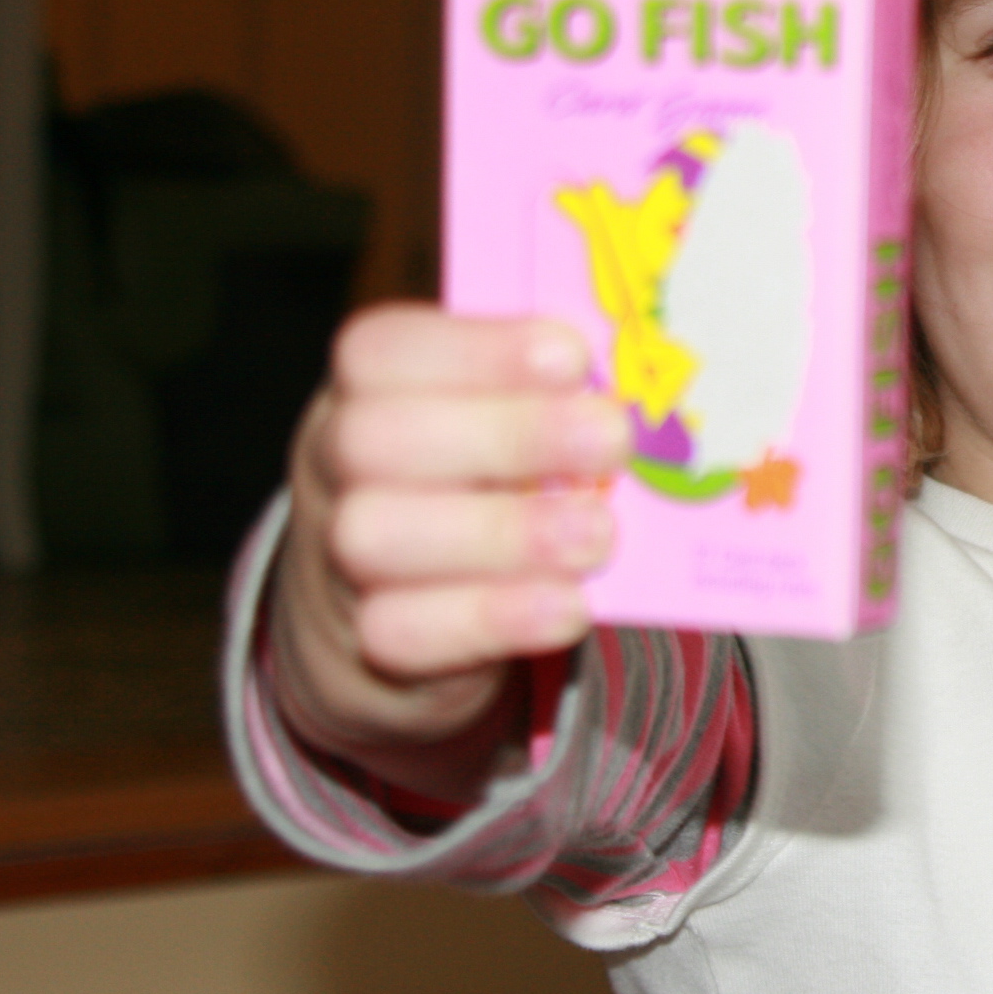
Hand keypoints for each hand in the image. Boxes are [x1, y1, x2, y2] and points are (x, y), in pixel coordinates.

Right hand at [268, 304, 630, 799]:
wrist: (402, 614)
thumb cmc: (478, 482)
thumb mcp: (502, 421)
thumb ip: (553, 394)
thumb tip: (657, 378)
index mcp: (371, 386)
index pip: (384, 348)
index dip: (477, 348)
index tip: (573, 357)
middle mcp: (335, 461)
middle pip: (376, 437)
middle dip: (508, 434)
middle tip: (613, 439)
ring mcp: (338, 556)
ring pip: (377, 534)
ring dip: (504, 533)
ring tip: (600, 535)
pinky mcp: (367, 645)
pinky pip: (404, 632)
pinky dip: (496, 618)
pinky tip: (570, 606)